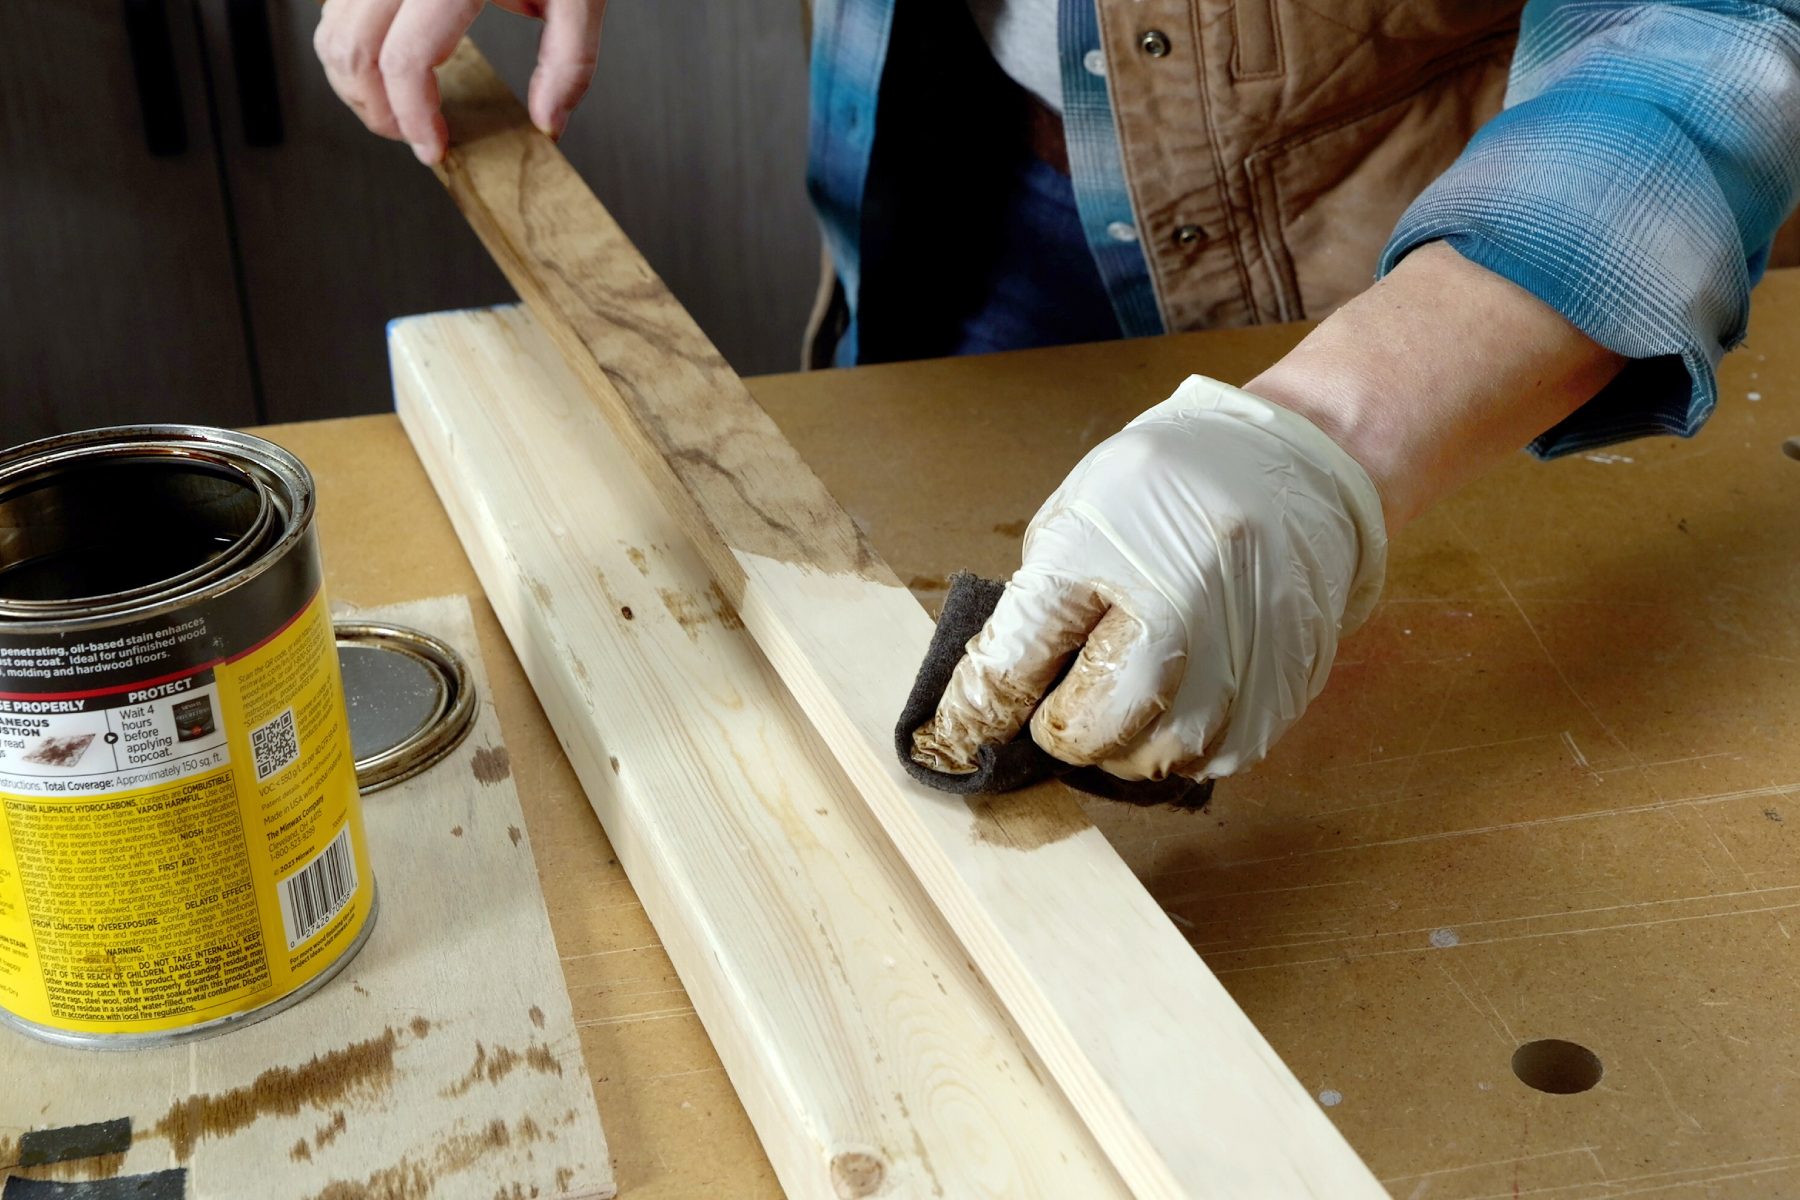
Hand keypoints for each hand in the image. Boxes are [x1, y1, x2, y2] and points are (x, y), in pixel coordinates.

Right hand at [314, 0, 603, 163]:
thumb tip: (547, 122)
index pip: (406, 61)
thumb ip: (568, 61)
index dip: (413, 119)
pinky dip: (349, 40)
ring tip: (395, 107)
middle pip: (353, 49)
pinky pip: (337, 2)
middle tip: (410, 137)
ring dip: (353, 79)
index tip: (434, 150)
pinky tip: (385, 61)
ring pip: (331, 26)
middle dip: (374, 109)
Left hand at [911, 377, 1387, 782]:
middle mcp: (1177, 598)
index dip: (972, 714)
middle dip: (1061, 733)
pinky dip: (1183, 746)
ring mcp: (1240, 646)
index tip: (951, 742)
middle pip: (1092, 729)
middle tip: (1061, 708)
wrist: (1296, 462)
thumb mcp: (1078, 515)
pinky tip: (1178, 704)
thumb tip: (991, 704)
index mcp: (1101, 544)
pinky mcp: (1285, 684)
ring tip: (1122, 704)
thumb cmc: (1168, 486)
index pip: (1015, 660)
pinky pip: (1218, 758)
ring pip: (1158, 757)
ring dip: (1124, 749)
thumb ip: (1034, 609)